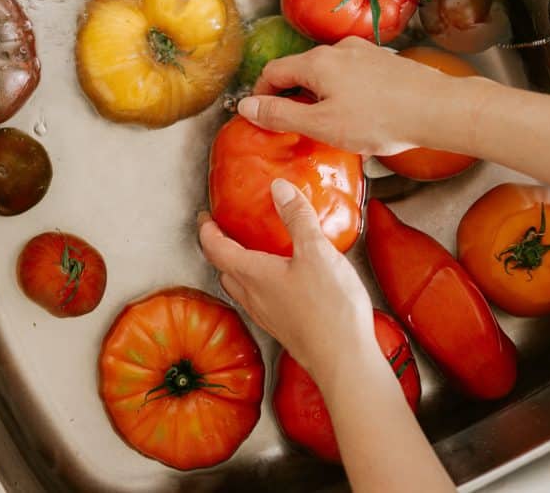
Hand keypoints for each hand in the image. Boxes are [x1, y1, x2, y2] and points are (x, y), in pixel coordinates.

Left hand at [198, 177, 375, 386]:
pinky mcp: (283, 327)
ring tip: (251, 251)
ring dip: (237, 267)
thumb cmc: (329, 309)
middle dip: (219, 247)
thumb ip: (297, 217)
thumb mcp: (316, 252)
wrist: (344, 361)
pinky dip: (258, 283)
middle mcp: (252, 296)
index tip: (205, 217)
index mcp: (252, 274)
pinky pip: (260, 300)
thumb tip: (278, 188)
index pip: (216, 248)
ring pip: (240, 287)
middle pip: (223, 269)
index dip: (206, 230)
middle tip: (224, 231)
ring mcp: (267, 315)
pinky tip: (281, 280)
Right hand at [237, 36, 490, 154]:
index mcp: (317, 62)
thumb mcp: (321, 125)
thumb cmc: (379, 119)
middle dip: (290, 95)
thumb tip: (246, 107)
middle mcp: (338, 50)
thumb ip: (280, 115)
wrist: (438, 109)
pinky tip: (355, 116)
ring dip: (317, 95)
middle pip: (300, 69)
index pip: (273, 70)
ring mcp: (365, 53)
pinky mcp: (385, 62)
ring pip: (327, 72)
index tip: (260, 115)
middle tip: (291, 125)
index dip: (261, 93)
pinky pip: (350, 75)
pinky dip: (341, 92)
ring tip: (325, 124)